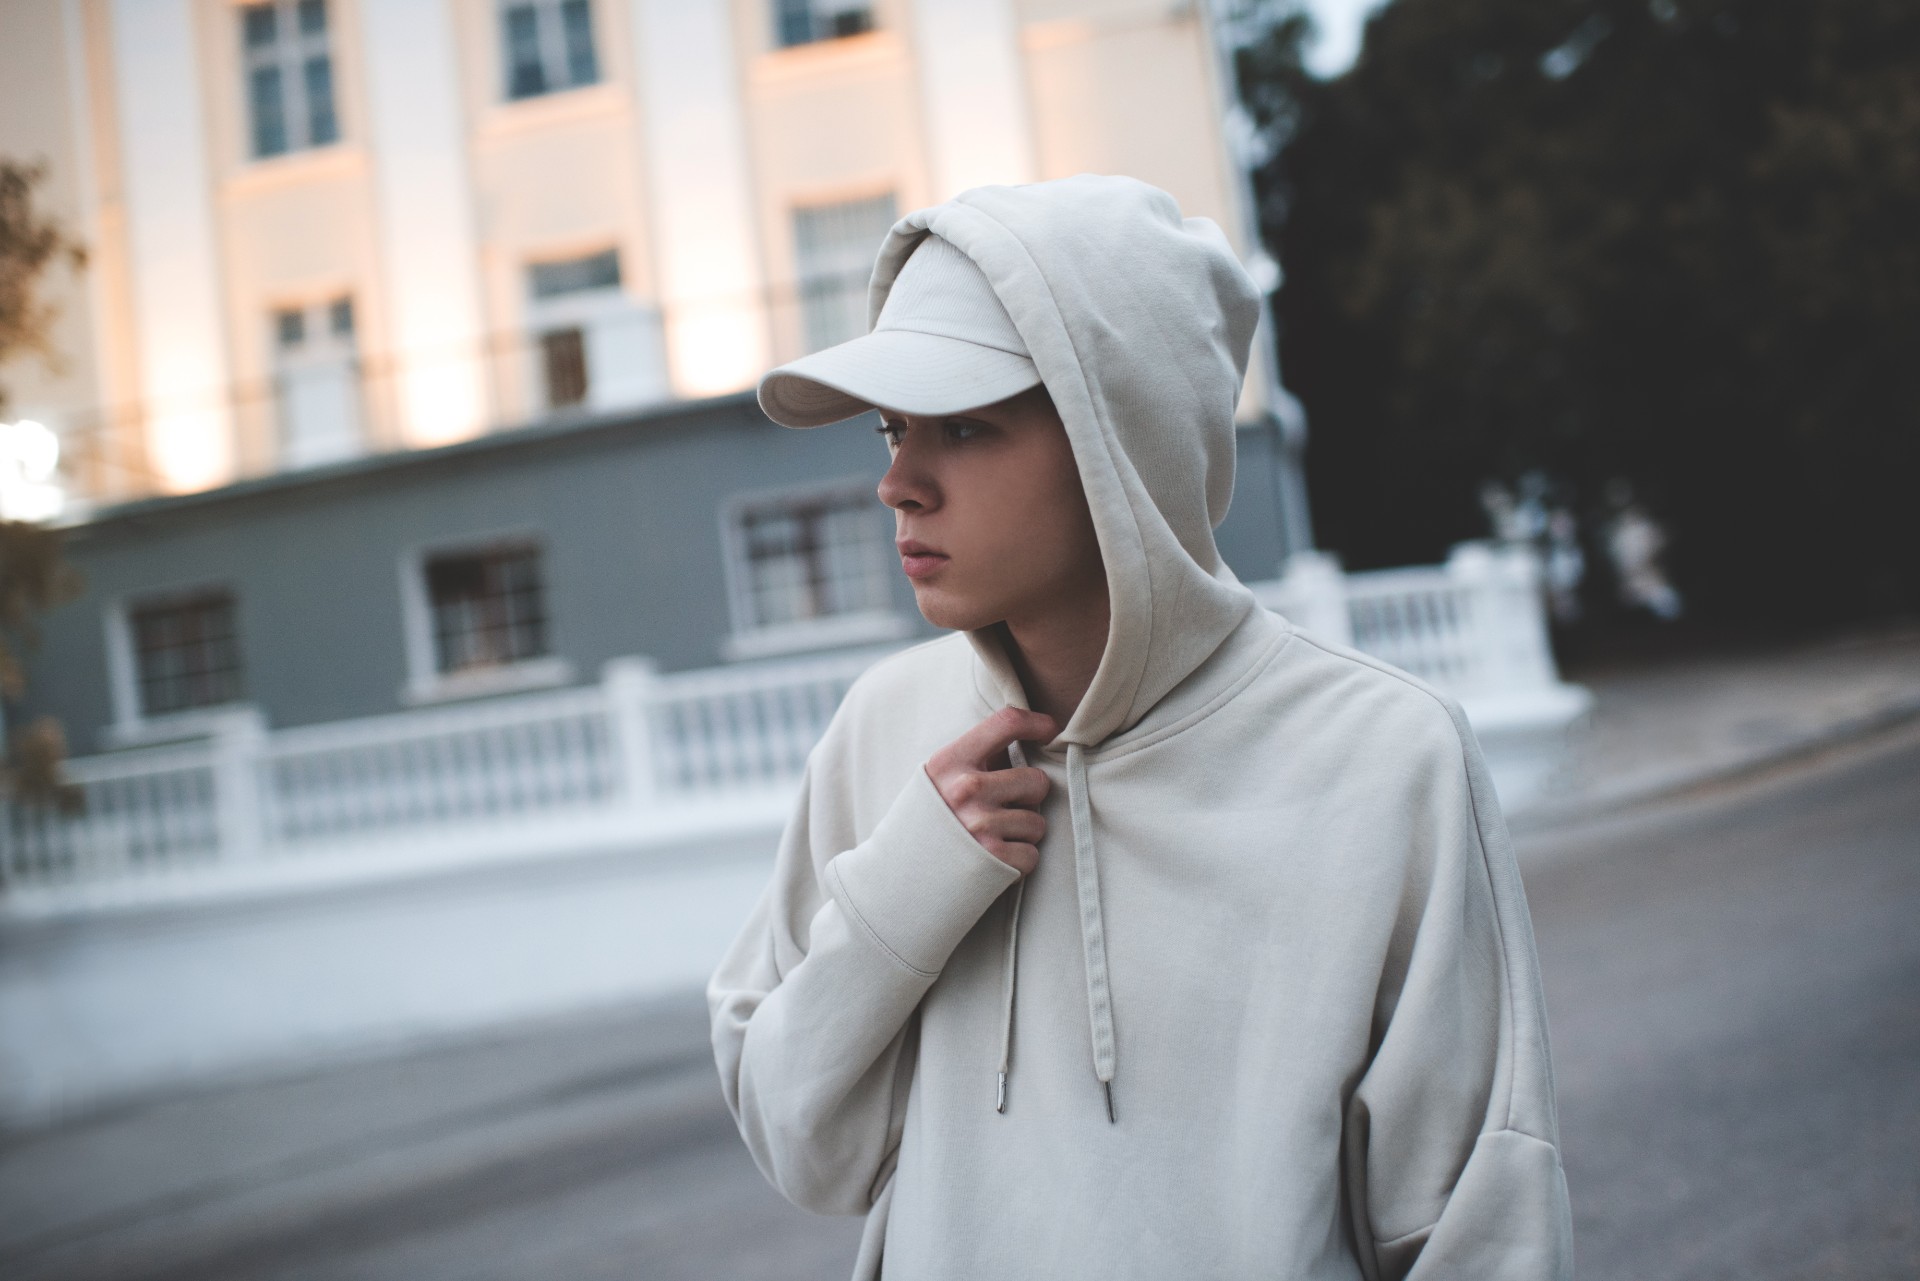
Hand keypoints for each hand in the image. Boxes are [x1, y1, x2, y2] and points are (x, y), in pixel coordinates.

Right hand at [925, 707, 1056, 874]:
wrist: (895, 878)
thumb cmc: (926, 824)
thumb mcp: (937, 780)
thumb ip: (975, 760)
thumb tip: (1023, 739)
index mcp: (950, 761)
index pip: (1005, 723)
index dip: (1036, 723)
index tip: (1049, 729)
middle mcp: (966, 789)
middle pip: (1036, 781)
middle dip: (1029, 798)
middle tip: (1004, 810)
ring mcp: (980, 824)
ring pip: (1038, 824)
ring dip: (1021, 835)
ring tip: (990, 840)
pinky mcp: (993, 859)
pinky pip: (1032, 855)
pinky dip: (1017, 862)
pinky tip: (992, 862)